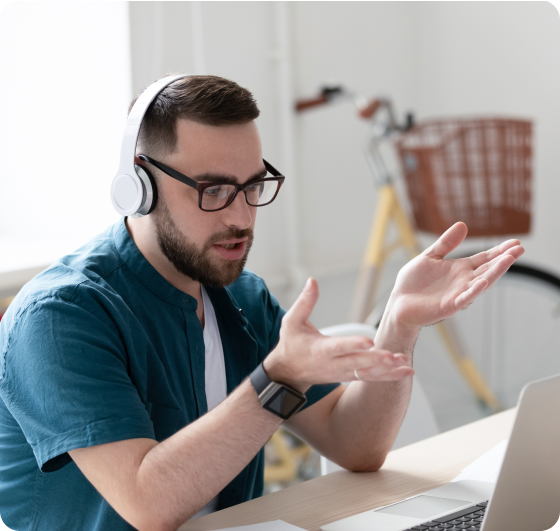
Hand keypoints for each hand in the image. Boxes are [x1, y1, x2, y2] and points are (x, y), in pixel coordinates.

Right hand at [264, 279, 413, 391]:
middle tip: (392, 356)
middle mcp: (333, 364)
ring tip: (405, 364)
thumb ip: (304, 302)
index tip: (369, 341)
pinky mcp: (350, 377)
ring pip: (367, 374)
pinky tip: (407, 370)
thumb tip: (313, 280)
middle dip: (375, 361)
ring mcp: (342, 373)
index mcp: (320, 349)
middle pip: (357, 363)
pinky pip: (371, 378)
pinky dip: (390, 376)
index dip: (353, 344)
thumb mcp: (291, 322)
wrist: (288, 373)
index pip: (338, 347)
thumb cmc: (291, 344)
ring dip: (388, 370)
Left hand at [385, 222, 524, 330]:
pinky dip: (474, 291)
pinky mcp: (449, 306)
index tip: (515, 243)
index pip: (484, 258)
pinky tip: (483, 282)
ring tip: (508, 260)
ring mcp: (458, 294)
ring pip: (481, 283)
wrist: (399, 303)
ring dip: (494, 272)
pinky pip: (464, 298)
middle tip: (519, 249)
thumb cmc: (413, 283)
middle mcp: (463, 281)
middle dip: (503, 259)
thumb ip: (445, 243)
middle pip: (487, 269)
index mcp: (459, 269)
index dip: (499, 251)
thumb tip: (462, 225)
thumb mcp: (430, 257)